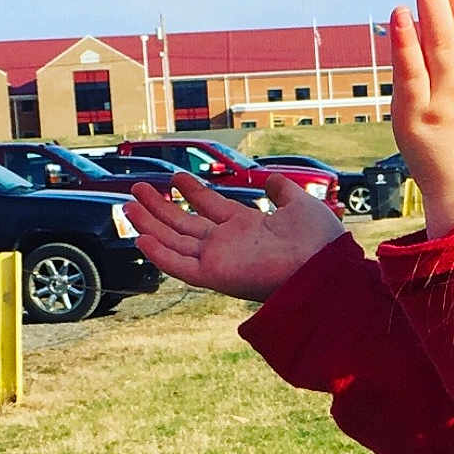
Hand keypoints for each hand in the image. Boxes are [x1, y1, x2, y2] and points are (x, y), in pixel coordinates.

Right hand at [124, 172, 346, 302]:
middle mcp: (230, 245)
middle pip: (185, 225)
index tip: (175, 177)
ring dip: (151, 225)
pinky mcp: (216, 276)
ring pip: (176, 242)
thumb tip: (270, 178)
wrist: (325, 266)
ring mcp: (220, 260)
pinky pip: (181, 267)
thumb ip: (283, 190)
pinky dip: (160, 255)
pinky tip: (140, 238)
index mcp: (247, 228)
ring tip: (127, 205)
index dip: (192, 192)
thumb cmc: (319, 241)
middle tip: (137, 189)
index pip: (211, 208)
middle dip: (160, 208)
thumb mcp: (300, 204)